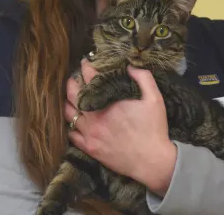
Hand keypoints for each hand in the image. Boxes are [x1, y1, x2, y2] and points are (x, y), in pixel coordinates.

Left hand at [64, 60, 177, 195]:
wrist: (152, 162)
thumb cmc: (154, 129)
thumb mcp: (154, 98)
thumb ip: (143, 77)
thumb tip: (130, 66)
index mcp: (109, 102)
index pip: (90, 78)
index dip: (86, 67)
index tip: (85, 62)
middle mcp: (95, 117)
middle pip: (73, 94)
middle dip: (72, 82)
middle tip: (75, 77)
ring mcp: (90, 133)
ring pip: (69, 114)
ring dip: (69, 102)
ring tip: (73, 97)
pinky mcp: (90, 148)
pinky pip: (72, 134)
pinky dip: (71, 125)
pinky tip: (76, 120)